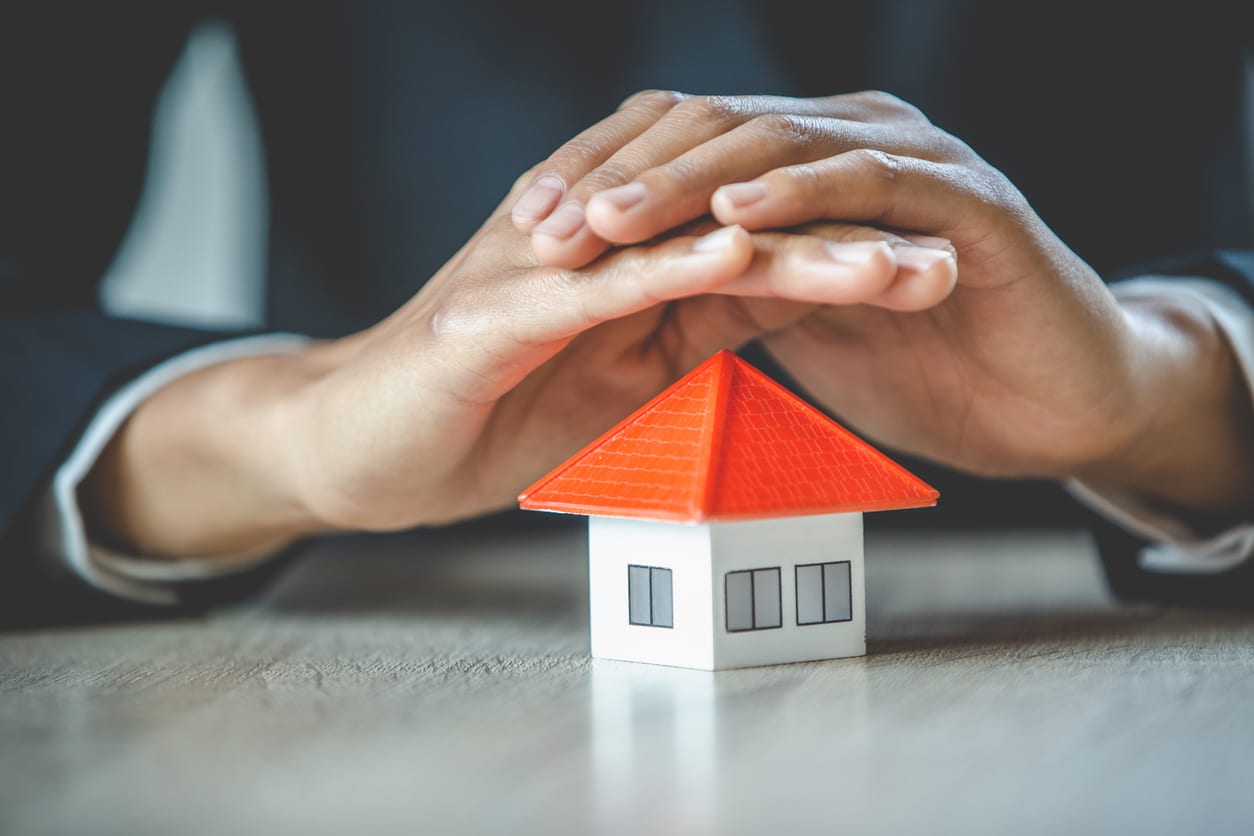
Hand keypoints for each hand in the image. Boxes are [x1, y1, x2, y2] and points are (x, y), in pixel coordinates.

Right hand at [81, 170, 951, 556]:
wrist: (354, 446)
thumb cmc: (479, 419)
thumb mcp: (610, 383)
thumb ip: (685, 337)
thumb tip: (776, 317)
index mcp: (628, 268)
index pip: (756, 249)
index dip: (850, 257)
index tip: (942, 278)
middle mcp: (595, 245)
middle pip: (740, 224)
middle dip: (850, 236)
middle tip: (954, 251)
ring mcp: (543, 267)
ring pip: (687, 239)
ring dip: (793, 244)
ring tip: (890, 259)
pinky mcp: (496, 310)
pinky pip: (599, 282)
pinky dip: (672, 267)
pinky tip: (742, 258)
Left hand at [510, 91, 1253, 515]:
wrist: (1048, 407)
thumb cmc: (924, 368)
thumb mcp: (797, 327)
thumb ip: (734, 289)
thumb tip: (636, 292)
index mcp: (807, 167)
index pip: (685, 146)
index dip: (603, 181)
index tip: (528, 227)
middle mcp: (854, 144)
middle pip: (715, 125)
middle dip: (623, 176)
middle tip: (546, 220)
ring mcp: (915, 163)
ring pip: (780, 139)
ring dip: (690, 179)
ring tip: (614, 216)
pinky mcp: (969, 203)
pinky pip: (872, 182)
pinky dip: (800, 192)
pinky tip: (737, 214)